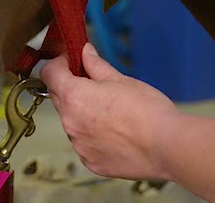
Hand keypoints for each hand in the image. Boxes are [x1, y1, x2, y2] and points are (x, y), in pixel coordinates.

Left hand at [39, 43, 177, 180]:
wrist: (165, 146)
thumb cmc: (146, 109)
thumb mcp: (121, 80)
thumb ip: (96, 66)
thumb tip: (84, 52)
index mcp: (74, 97)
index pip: (49, 73)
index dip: (59, 63)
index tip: (72, 61)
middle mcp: (69, 123)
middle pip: (59, 98)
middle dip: (71, 88)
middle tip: (96, 85)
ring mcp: (79, 145)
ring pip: (72, 122)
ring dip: (83, 114)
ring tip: (113, 114)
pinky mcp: (90, 162)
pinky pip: (85, 144)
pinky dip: (94, 136)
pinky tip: (117, 134)